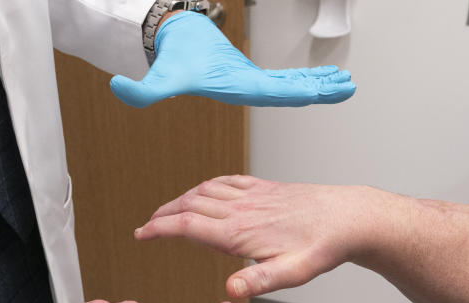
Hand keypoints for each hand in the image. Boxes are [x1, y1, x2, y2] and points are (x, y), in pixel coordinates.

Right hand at [110, 11, 355, 107]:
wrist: (170, 44)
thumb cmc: (170, 59)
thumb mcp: (158, 76)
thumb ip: (140, 90)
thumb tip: (118, 89)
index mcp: (236, 89)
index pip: (271, 92)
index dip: (295, 91)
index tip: (319, 92)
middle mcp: (248, 90)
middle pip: (290, 92)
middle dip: (320, 90)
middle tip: (349, 87)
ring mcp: (252, 83)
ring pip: (292, 86)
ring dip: (319, 84)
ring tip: (346, 81)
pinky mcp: (254, 74)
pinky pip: (287, 78)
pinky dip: (307, 76)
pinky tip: (326, 76)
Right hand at [136, 175, 385, 297]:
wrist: (349, 217)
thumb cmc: (323, 246)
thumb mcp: (293, 273)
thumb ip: (259, 282)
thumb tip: (230, 291)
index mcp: (240, 231)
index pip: (188, 226)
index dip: (159, 229)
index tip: (141, 235)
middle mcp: (241, 209)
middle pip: (189, 205)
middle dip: (162, 215)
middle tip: (145, 227)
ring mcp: (251, 195)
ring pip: (204, 191)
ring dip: (180, 200)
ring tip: (166, 212)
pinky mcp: (263, 188)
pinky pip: (225, 181)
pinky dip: (205, 186)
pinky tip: (203, 192)